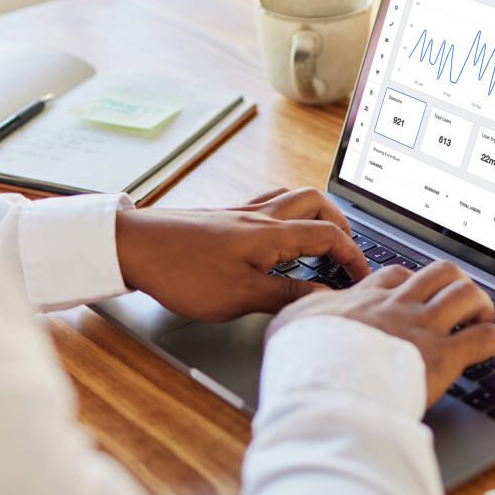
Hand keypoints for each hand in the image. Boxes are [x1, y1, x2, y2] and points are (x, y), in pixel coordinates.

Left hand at [115, 188, 370, 321]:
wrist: (132, 246)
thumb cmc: (180, 272)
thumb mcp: (239, 296)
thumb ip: (286, 294)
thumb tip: (324, 296)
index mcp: (271, 234)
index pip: (330, 237)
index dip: (354, 258)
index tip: (362, 279)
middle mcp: (261, 216)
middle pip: (318, 204)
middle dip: (341, 227)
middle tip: (346, 256)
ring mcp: (242, 213)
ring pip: (293, 199)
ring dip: (315, 217)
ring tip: (319, 245)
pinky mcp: (225, 217)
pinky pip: (270, 204)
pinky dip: (287, 216)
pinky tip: (278, 237)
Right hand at [267, 262, 494, 405]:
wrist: (323, 385)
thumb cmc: (304, 361)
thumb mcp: (289, 326)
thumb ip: (300, 313)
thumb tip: (298, 311)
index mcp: (364, 299)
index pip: (394, 276)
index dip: (410, 282)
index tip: (415, 292)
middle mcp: (398, 306)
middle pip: (438, 274)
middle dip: (454, 284)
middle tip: (459, 303)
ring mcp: (423, 328)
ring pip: (465, 295)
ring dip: (481, 304)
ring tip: (485, 318)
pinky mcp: (442, 356)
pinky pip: (485, 339)